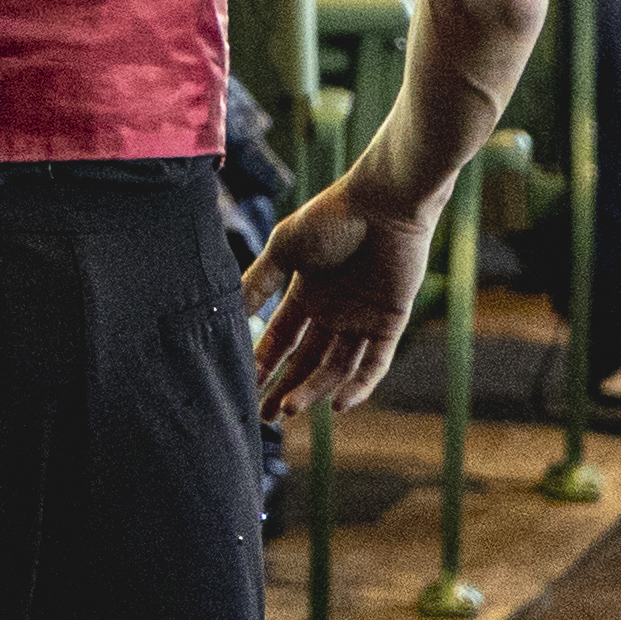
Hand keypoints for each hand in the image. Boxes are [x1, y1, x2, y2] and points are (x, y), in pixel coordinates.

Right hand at [243, 147, 451, 414]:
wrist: (384, 204)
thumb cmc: (331, 217)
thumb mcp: (284, 248)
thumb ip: (260, 281)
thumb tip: (229, 311)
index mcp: (305, 293)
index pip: (281, 338)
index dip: (264, 362)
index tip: (246, 385)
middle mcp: (333, 311)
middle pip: (306, 360)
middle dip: (286, 387)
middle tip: (266, 415)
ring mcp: (362, 318)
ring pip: (336, 366)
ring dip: (315, 389)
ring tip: (291, 408)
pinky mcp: (391, 321)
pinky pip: (375, 362)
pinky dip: (359, 384)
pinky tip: (339, 404)